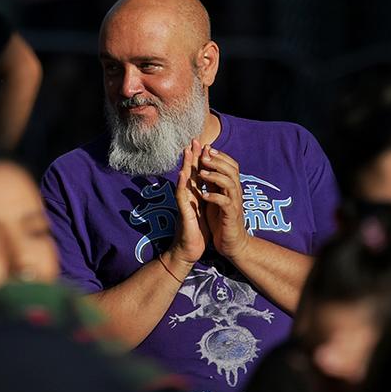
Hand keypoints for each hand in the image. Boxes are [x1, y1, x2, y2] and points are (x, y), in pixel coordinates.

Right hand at [166, 142, 207, 271]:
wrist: (189, 251)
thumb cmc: (197, 233)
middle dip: (193, 157)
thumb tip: (209, 188)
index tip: (205, 145)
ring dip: (186, 166)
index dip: (202, 160)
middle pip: (191, 173)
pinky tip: (182, 174)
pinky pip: (181, 196)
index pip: (199, 174)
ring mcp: (185, 203)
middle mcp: (189, 197)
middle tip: (194, 140)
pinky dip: (182, 184)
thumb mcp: (204, 211)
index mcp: (196, 196)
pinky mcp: (183, 212)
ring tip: (187, 151)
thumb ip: (204, 198)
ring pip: (184, 181)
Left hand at [191, 148, 249, 258]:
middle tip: (204, 155)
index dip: (219, 155)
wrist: (232, 244)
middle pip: (231, 170)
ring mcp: (234, 204)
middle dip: (217, 161)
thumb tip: (205, 165)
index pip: (230, 165)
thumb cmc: (222, 221)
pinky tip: (204, 195)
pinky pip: (225, 203)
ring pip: (230, 184)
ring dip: (215, 176)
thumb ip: (212, 183)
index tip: (206, 147)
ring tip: (202, 173)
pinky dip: (215, 197)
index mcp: (231, 188)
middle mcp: (235, 194)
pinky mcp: (231, 216)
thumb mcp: (215, 198)